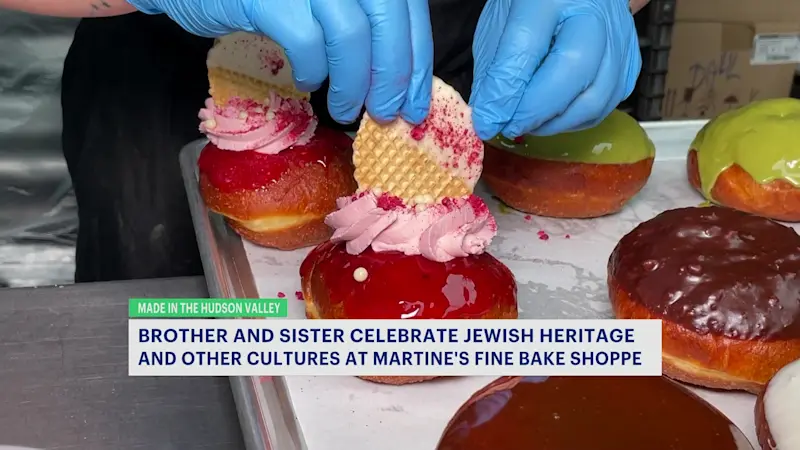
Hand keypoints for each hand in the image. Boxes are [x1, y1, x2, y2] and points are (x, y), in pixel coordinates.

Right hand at [128, 0, 433, 123]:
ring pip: (351, 33)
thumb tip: (401, 80)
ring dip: (355, 82)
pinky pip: (306, 41)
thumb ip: (364, 24)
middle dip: (393, 75)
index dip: (417, 59)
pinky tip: (307, 81)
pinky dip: (314, 69)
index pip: (407, 8)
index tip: (415, 104)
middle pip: (387, 18)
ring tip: (346, 109)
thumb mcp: (327, 2)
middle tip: (386, 114)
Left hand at [469, 0, 640, 138]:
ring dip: (556, 121)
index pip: (526, 45)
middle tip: (509, 125)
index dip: (505, 91)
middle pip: (574, 69)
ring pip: (596, 96)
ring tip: (529, 123)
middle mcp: (594, 11)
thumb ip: (495, 69)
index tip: (488, 120)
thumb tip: (491, 116)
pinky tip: (554, 116)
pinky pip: (608, 103)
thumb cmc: (534, 4)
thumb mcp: (501, 23)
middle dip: (536, 110)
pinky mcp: (630, 61)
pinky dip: (576, 118)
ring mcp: (619, 36)